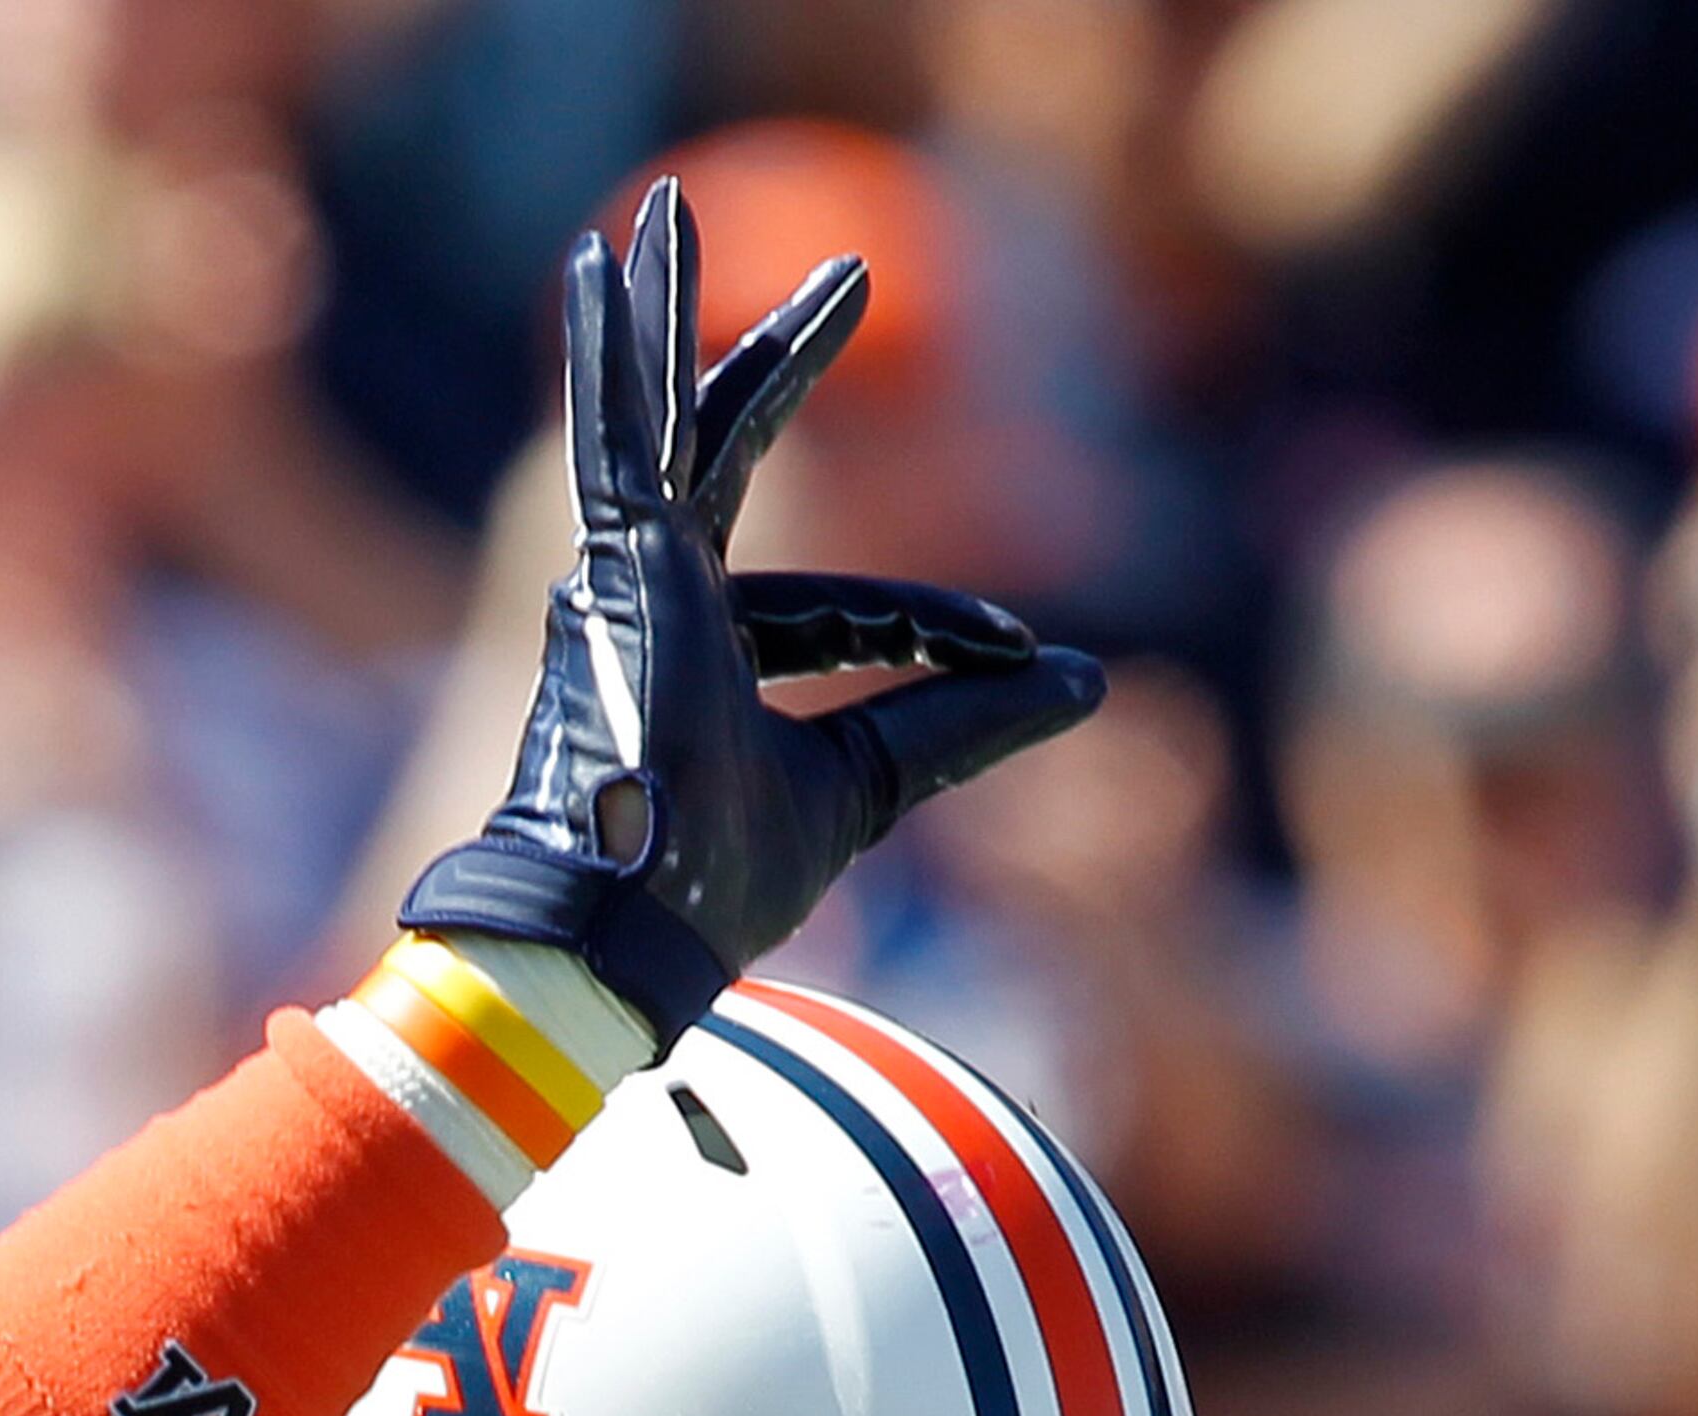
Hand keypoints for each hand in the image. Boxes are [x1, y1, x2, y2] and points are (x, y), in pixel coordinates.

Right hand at [399, 175, 1101, 1053]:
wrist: (629, 925)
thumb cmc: (718, 878)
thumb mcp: (870, 785)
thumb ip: (960, 729)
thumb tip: (1089, 683)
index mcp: (709, 660)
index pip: (833, 609)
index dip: (932, 627)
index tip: (1018, 653)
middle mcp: (660, 601)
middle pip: (735, 451)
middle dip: (791, 362)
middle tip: (858, 272)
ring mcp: (627, 573)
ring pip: (668, 415)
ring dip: (675, 311)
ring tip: (671, 208)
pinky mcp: (610, 560)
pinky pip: (615, 432)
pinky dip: (614, 352)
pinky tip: (608, 263)